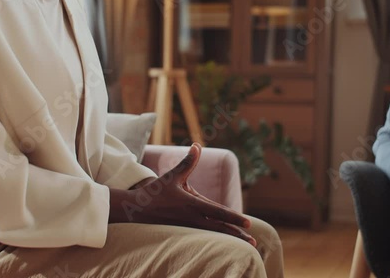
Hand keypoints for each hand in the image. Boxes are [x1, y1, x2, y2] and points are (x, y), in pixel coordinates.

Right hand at [113, 143, 255, 245]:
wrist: (136, 210)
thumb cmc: (156, 192)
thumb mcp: (173, 176)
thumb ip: (188, 162)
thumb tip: (197, 145)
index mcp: (191, 204)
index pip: (217, 211)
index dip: (233, 217)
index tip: (247, 222)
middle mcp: (191, 218)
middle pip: (219, 227)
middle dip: (236, 234)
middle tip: (253, 240)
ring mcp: (188, 228)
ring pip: (213, 234)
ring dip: (230, 239)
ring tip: (247, 245)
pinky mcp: (184, 233)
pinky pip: (205, 237)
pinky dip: (218, 239)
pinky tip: (227, 243)